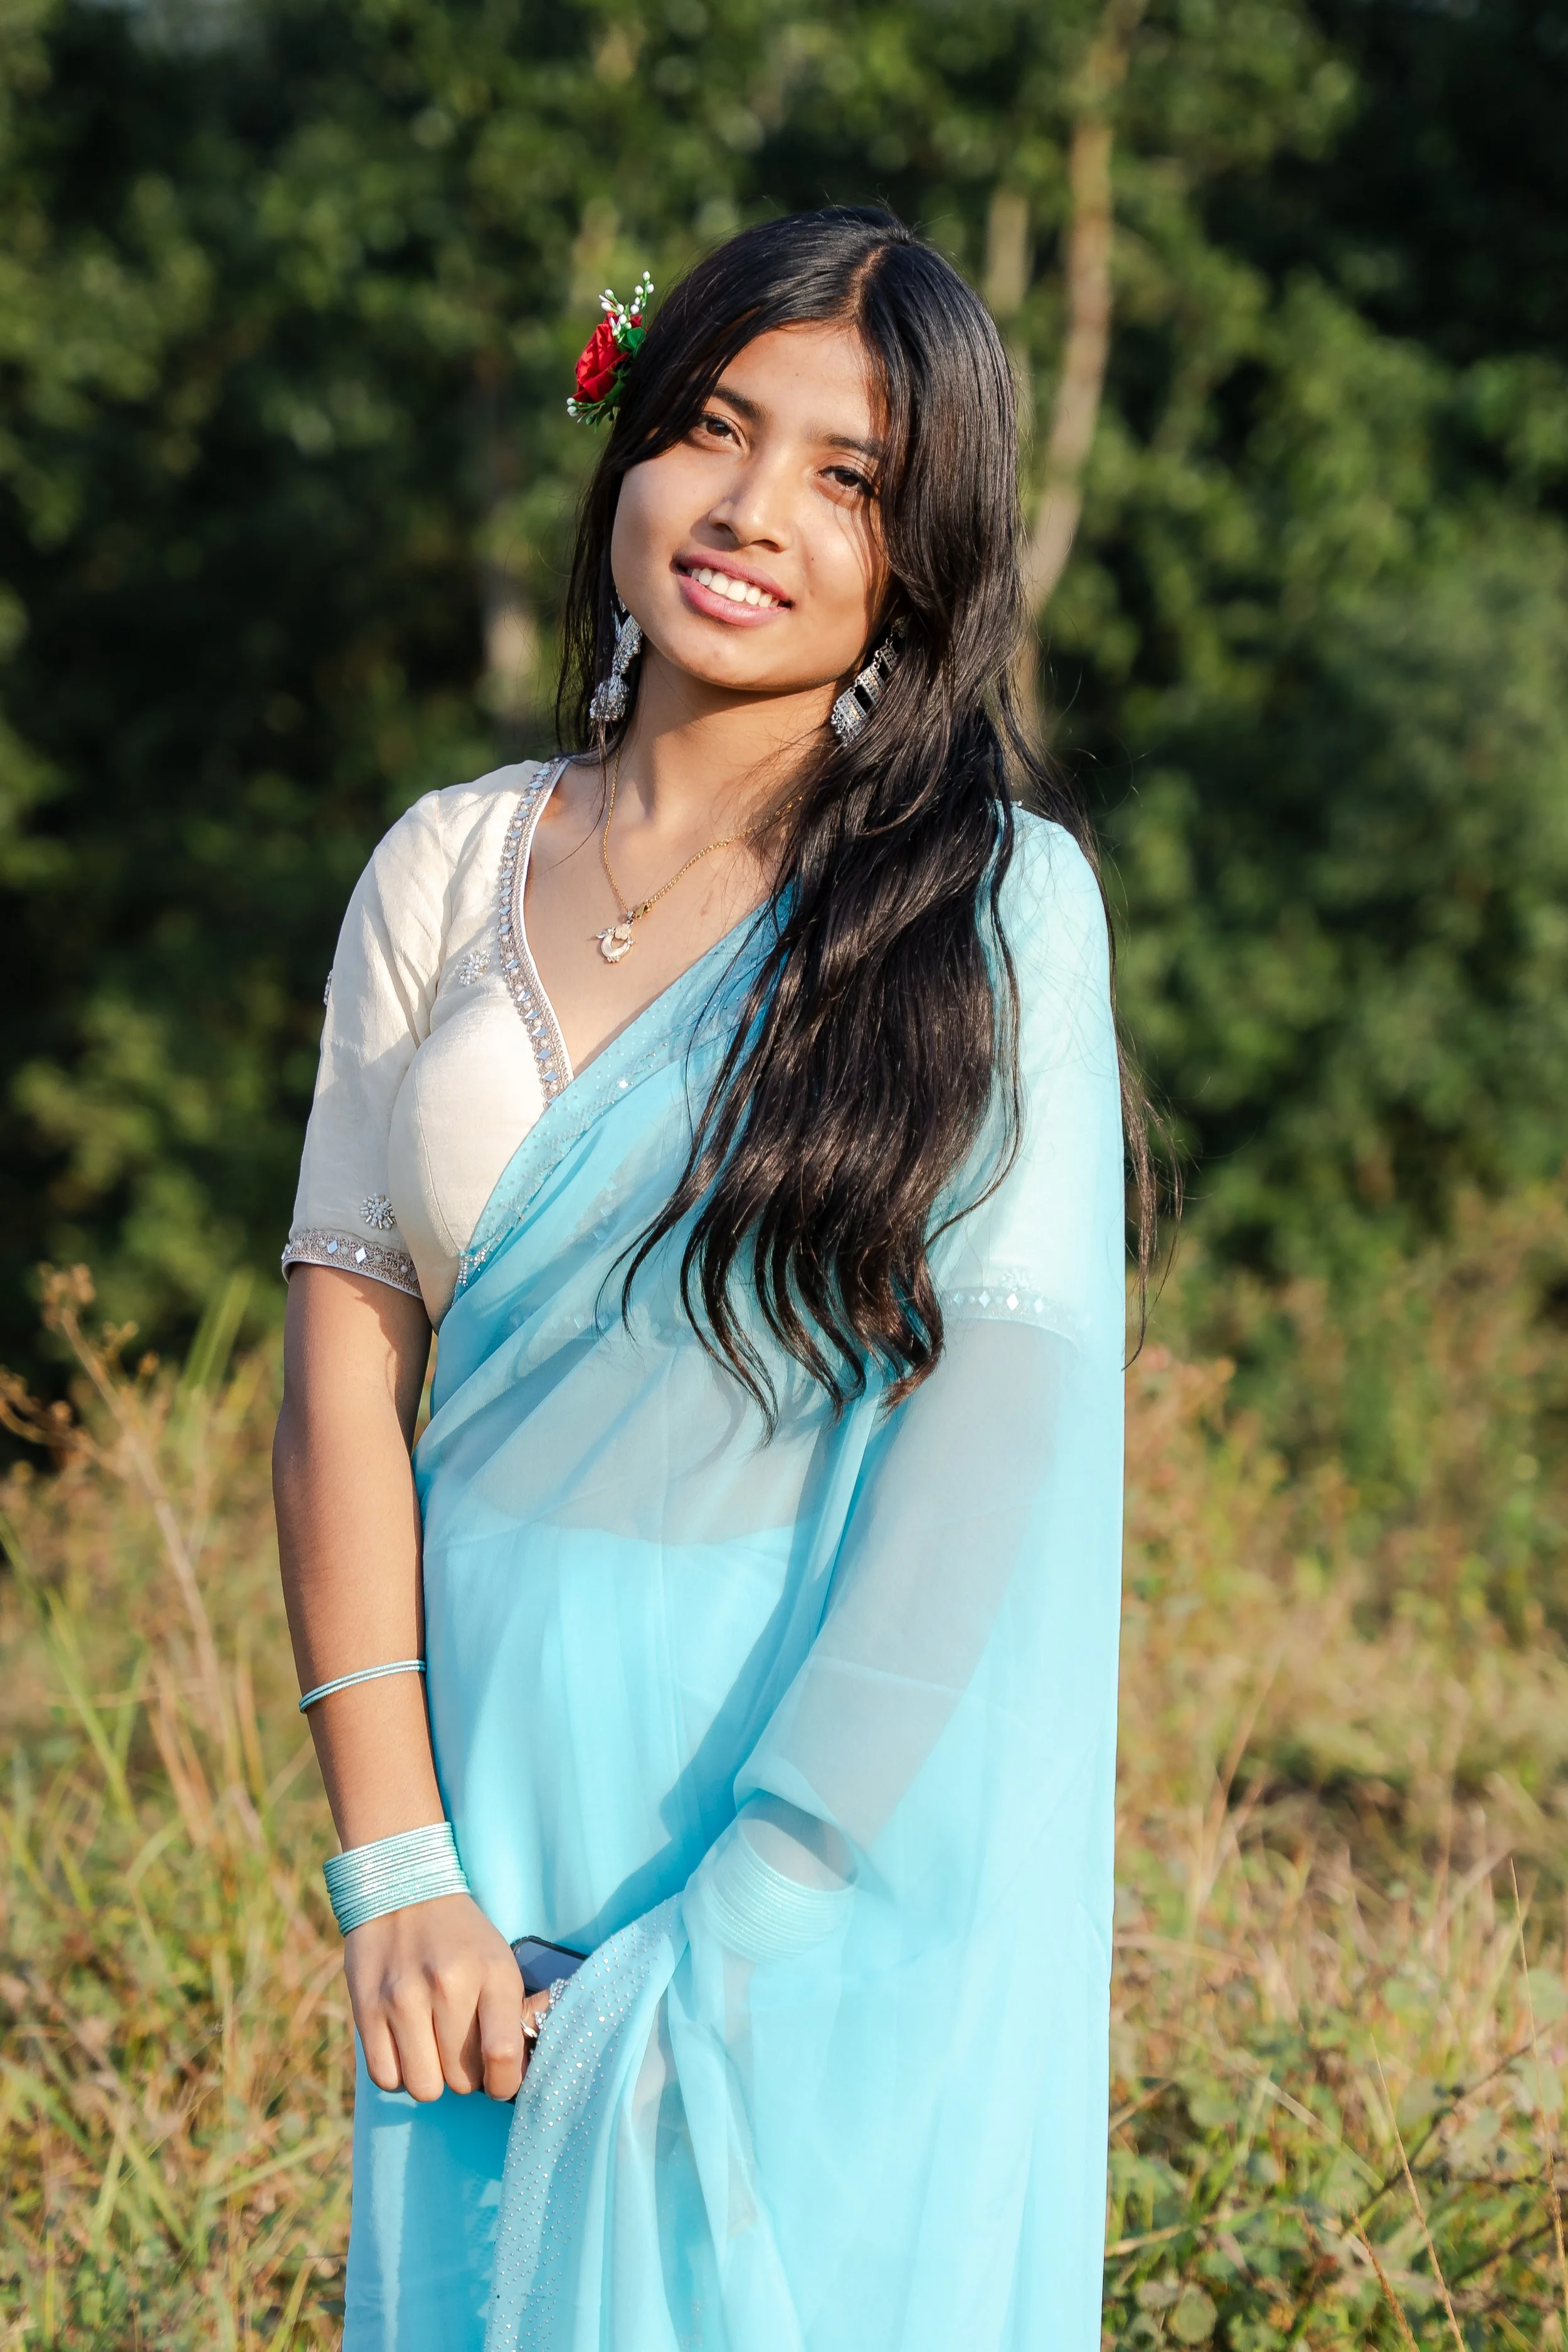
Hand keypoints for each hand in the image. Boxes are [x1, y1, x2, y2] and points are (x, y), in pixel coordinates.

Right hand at [346, 1891, 541, 2101]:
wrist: (401, 1890)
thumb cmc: (460, 1936)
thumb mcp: (499, 1960)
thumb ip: (510, 2014)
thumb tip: (518, 2071)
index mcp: (491, 1971)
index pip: (503, 2054)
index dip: (505, 2084)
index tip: (500, 2082)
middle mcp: (447, 1985)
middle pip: (462, 2080)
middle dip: (466, 2075)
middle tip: (462, 2049)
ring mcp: (402, 1998)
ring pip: (424, 2087)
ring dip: (431, 2078)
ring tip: (432, 2048)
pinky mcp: (366, 2010)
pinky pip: (386, 2079)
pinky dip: (398, 2074)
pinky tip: (405, 2047)